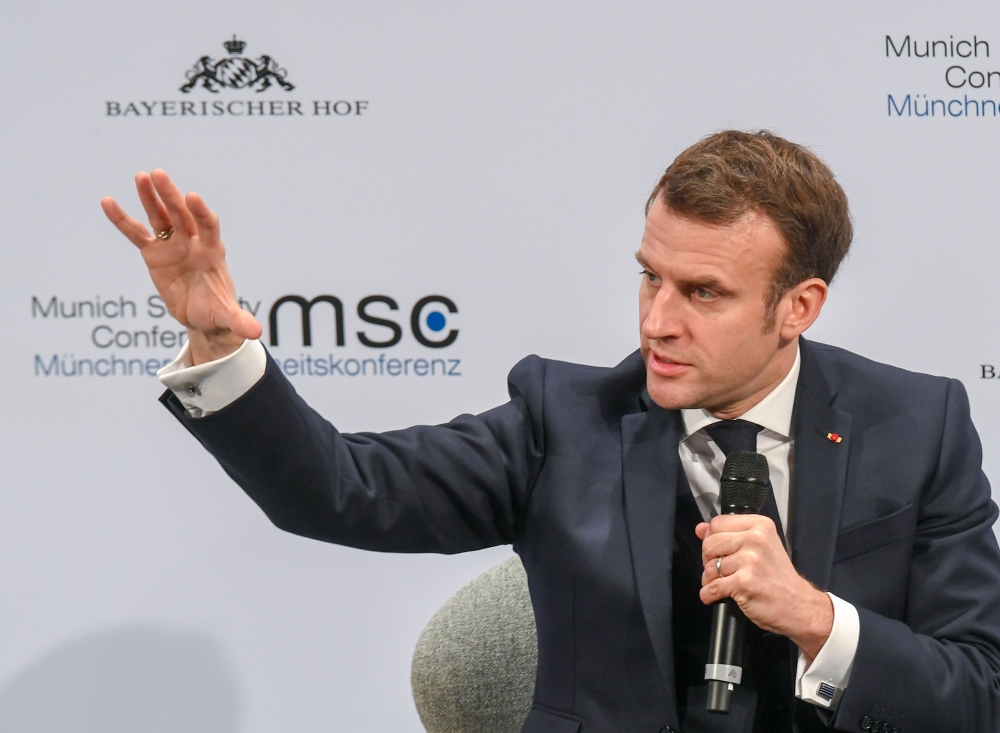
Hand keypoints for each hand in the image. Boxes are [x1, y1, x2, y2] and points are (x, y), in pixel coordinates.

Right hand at [101, 169, 261, 364]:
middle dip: (171, 195)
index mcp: (212, 252)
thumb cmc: (217, 312)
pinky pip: (136, 234)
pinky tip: (107, 202)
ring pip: (160, 217)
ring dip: (151, 197)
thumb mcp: (227, 318)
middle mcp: (192, 243)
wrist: (203, 315)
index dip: (201, 212)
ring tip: (141, 176)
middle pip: (181, 214)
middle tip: (159, 174)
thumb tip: (255, 333)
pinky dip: (122, 220)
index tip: (193, 197)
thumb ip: (238, 320)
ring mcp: (172, 246)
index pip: (208, 226)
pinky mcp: (154, 254)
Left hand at [697, 515, 832, 659]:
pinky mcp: (744, 582)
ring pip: (709, 566)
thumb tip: (700, 528)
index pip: (717, 523)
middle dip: (709, 560)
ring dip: (710, 580)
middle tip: (722, 571)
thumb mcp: (760, 547)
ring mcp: (750, 561)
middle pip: (709, 544)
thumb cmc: (778, 578)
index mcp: (759, 526)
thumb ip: (729, 534)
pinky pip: (712, 587)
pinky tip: (716, 596)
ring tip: (724, 584)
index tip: (720, 551)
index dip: (712, 539)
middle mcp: (756, 539)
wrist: (799, 606)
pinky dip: (709, 595)